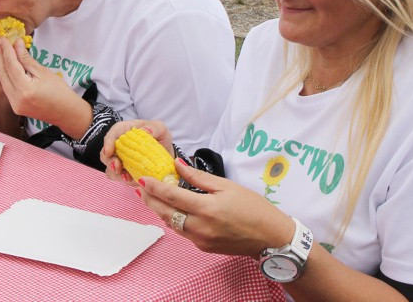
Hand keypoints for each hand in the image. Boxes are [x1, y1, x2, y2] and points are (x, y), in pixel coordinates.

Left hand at [0, 36, 91, 137]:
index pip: (11, 65)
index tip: (2, 38)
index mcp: (25, 89)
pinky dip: (6, 75)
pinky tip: (5, 64)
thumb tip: (16, 44)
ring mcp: (15, 105)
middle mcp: (16, 99)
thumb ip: (27, 59)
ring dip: (1, 65)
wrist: (66, 112)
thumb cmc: (60, 91)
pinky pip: (7, 87)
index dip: (6, 50)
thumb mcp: (44, 72)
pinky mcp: (15, 107)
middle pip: (3, 73)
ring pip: (3, 80)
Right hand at [101, 120, 173, 183]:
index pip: (112, 135)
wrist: (165, 152)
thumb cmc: (159, 136)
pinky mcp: (125, 172)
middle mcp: (118, 146)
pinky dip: (124, 180)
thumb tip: (146, 131)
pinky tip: (132, 181)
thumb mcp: (159, 128)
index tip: (109, 151)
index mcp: (123, 131)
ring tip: (126, 177)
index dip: (108, 143)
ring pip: (110, 169)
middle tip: (117, 166)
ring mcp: (120, 161)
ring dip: (116, 174)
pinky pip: (120, 178)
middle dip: (110, 162)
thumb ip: (154, 128)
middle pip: (106, 155)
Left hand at [137, 160, 293, 256]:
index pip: (171, 196)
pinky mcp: (203, 247)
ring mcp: (200, 240)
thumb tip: (178, 165)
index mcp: (206, 209)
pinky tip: (172, 209)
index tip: (143, 178)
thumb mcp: (227, 186)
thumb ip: (199, 177)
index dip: (154, 186)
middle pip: (165, 212)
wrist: (270, 237)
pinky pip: (183, 232)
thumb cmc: (253, 208)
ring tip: (151, 196)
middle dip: (150, 200)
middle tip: (141, 187)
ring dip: (160, 210)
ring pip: (172, 223)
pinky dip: (174, 219)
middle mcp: (200, 227)